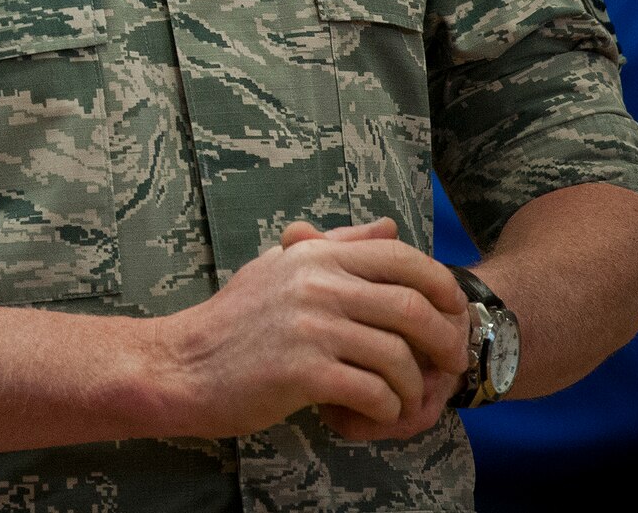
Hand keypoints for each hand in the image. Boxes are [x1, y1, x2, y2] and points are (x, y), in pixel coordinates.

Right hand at [145, 217, 467, 441]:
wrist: (184, 365)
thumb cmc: (234, 321)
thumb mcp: (281, 268)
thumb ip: (337, 246)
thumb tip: (389, 226)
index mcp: (314, 255)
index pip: (400, 257)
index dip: (440, 284)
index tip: (453, 310)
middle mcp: (316, 284)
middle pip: (412, 307)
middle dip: (444, 340)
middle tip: (449, 364)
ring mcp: (310, 328)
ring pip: (398, 357)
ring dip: (413, 386)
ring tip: (404, 397)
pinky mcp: (303, 373)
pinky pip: (374, 392)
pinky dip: (387, 408)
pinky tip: (376, 411)